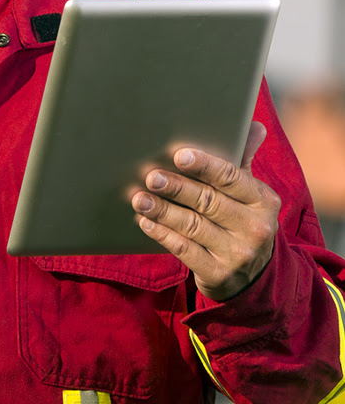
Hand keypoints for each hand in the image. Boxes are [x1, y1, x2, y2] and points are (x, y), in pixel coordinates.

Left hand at [130, 122, 280, 299]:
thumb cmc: (242, 221)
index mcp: (263, 201)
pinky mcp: (219, 275)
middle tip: (151, 176)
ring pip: (193, 225)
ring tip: (140, 198)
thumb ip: (243, 161)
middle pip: (208, 201)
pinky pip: (185, 250)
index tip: (180, 155)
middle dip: (177, 187)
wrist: (254, 277)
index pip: (232, 178)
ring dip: (163, 210)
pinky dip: (163, 234)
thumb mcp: (250, 194)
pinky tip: (146, 222)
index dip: (205, 166)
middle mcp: (255, 228)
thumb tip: (255, 126)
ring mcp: (238, 254)